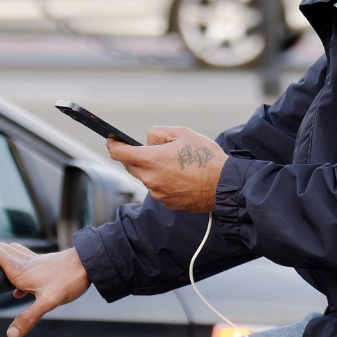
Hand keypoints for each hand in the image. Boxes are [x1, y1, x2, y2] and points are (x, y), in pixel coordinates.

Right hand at [0, 243, 89, 336]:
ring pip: (13, 255)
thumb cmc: (70, 278)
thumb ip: (28, 318)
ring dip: (2, 264)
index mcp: (20, 269)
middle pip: (0, 251)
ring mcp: (36, 261)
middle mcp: (25, 262)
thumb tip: (12, 334)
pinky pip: (25, 264)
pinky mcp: (45, 264)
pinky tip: (22, 290)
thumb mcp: (48, 302)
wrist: (89, 264)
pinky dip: (17, 272)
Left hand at [107, 126, 226, 213]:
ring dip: (152, 170)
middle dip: (134, 157)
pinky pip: (158, 190)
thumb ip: (158, 133)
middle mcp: (151, 179)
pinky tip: (180, 177)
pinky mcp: (168, 203)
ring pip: (146, 178)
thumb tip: (147, 142)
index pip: (120, 153)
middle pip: (131, 167)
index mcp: (151, 160)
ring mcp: (159, 194)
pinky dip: (163, 182)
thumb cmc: (206, 156)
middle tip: (148, 149)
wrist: (224, 184)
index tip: (111, 140)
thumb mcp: (182, 133)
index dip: (113, 144)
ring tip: (174, 163)